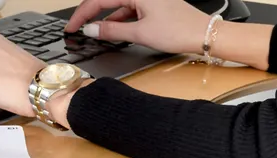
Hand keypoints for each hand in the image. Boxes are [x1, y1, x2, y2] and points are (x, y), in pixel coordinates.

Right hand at [63, 0, 209, 55]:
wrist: (204, 34)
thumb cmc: (179, 30)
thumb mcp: (141, 33)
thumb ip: (113, 32)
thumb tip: (92, 30)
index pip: (98, 0)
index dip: (82, 15)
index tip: (72, 27)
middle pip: (107, 1)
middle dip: (92, 16)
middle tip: (78, 30)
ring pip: (119, 7)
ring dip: (107, 21)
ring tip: (96, 35)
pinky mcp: (153, 5)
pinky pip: (131, 11)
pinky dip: (121, 21)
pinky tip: (115, 32)